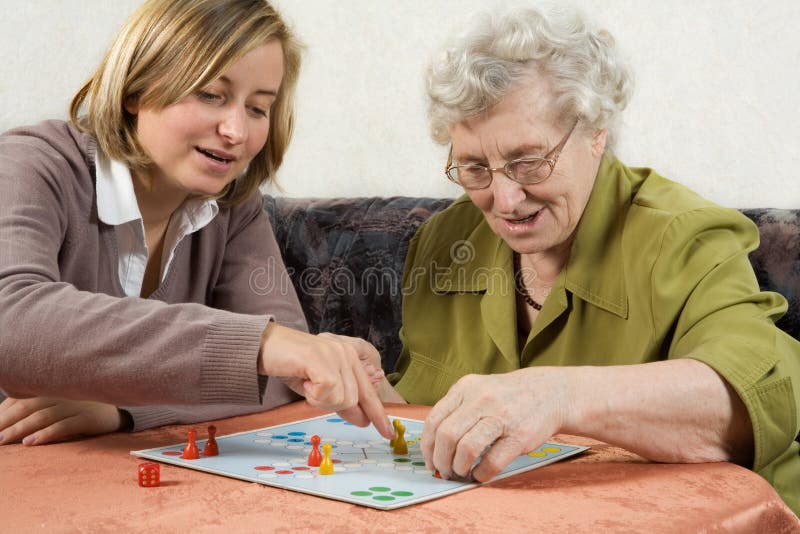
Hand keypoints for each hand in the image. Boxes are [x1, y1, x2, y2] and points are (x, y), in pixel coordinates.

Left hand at [0, 397, 121, 445]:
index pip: (19, 399)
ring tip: (3, 440)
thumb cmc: (78, 409)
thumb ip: (32, 408)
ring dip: (20, 429)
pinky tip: (31, 442)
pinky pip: (64, 425)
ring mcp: (75, 405)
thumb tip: (3, 423)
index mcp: (50, 388)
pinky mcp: (87, 417)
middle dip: (6, 422)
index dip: (2, 414)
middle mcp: (61, 393)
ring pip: (42, 416)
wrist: (115, 411)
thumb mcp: (55, 404)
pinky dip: (46, 434)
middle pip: (27, 407)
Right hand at [259, 324, 392, 438]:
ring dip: (319, 399)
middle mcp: (347, 354)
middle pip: (354, 400)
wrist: (265, 346)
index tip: (388, 433)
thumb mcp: (320, 387)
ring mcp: (336, 355)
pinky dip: (312, 394)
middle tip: (312, 391)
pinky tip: (304, 380)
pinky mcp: (322, 359)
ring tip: (307, 382)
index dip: (379, 414)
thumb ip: (342, 400)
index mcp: (351, 358)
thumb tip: (363, 419)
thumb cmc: (291, 366)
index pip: (369, 391)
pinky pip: (327, 392)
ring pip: (342, 399)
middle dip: (332, 404)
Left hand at [421, 367, 570, 480]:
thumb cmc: (507, 397)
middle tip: (444, 471)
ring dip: (459, 468)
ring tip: (461, 472)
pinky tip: (480, 473)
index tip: (429, 460)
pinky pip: (492, 462)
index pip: (434, 419)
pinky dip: (481, 474)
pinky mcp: (519, 436)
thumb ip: (456, 410)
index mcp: (465, 387)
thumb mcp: (478, 390)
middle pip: (446, 436)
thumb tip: (433, 445)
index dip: (427, 445)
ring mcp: (501, 416)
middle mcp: (481, 399)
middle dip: (440, 460)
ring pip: (466, 449)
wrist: (549, 392)